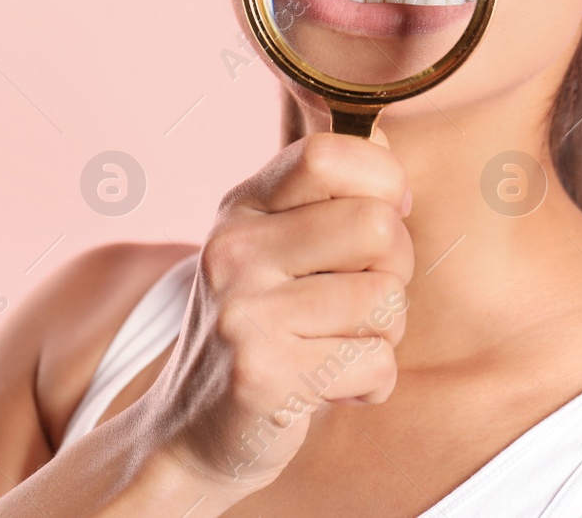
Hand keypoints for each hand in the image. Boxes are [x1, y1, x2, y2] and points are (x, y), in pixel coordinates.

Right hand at [135, 128, 413, 497]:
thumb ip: (323, 201)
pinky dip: (371, 385)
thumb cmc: (258, 334)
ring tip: (338, 348)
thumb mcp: (272, 250)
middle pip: (378, 227)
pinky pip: (376, 363)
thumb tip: (390, 144)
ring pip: (386, 300)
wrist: (186, 436)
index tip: (384, 217)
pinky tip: (330, 389)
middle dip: (394, 271)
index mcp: (242, 207)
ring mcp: (244, 311)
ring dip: (384, 337)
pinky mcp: (263, 373)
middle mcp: (234, 249)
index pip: (329, 154)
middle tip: (360, 302)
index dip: (383, 182)